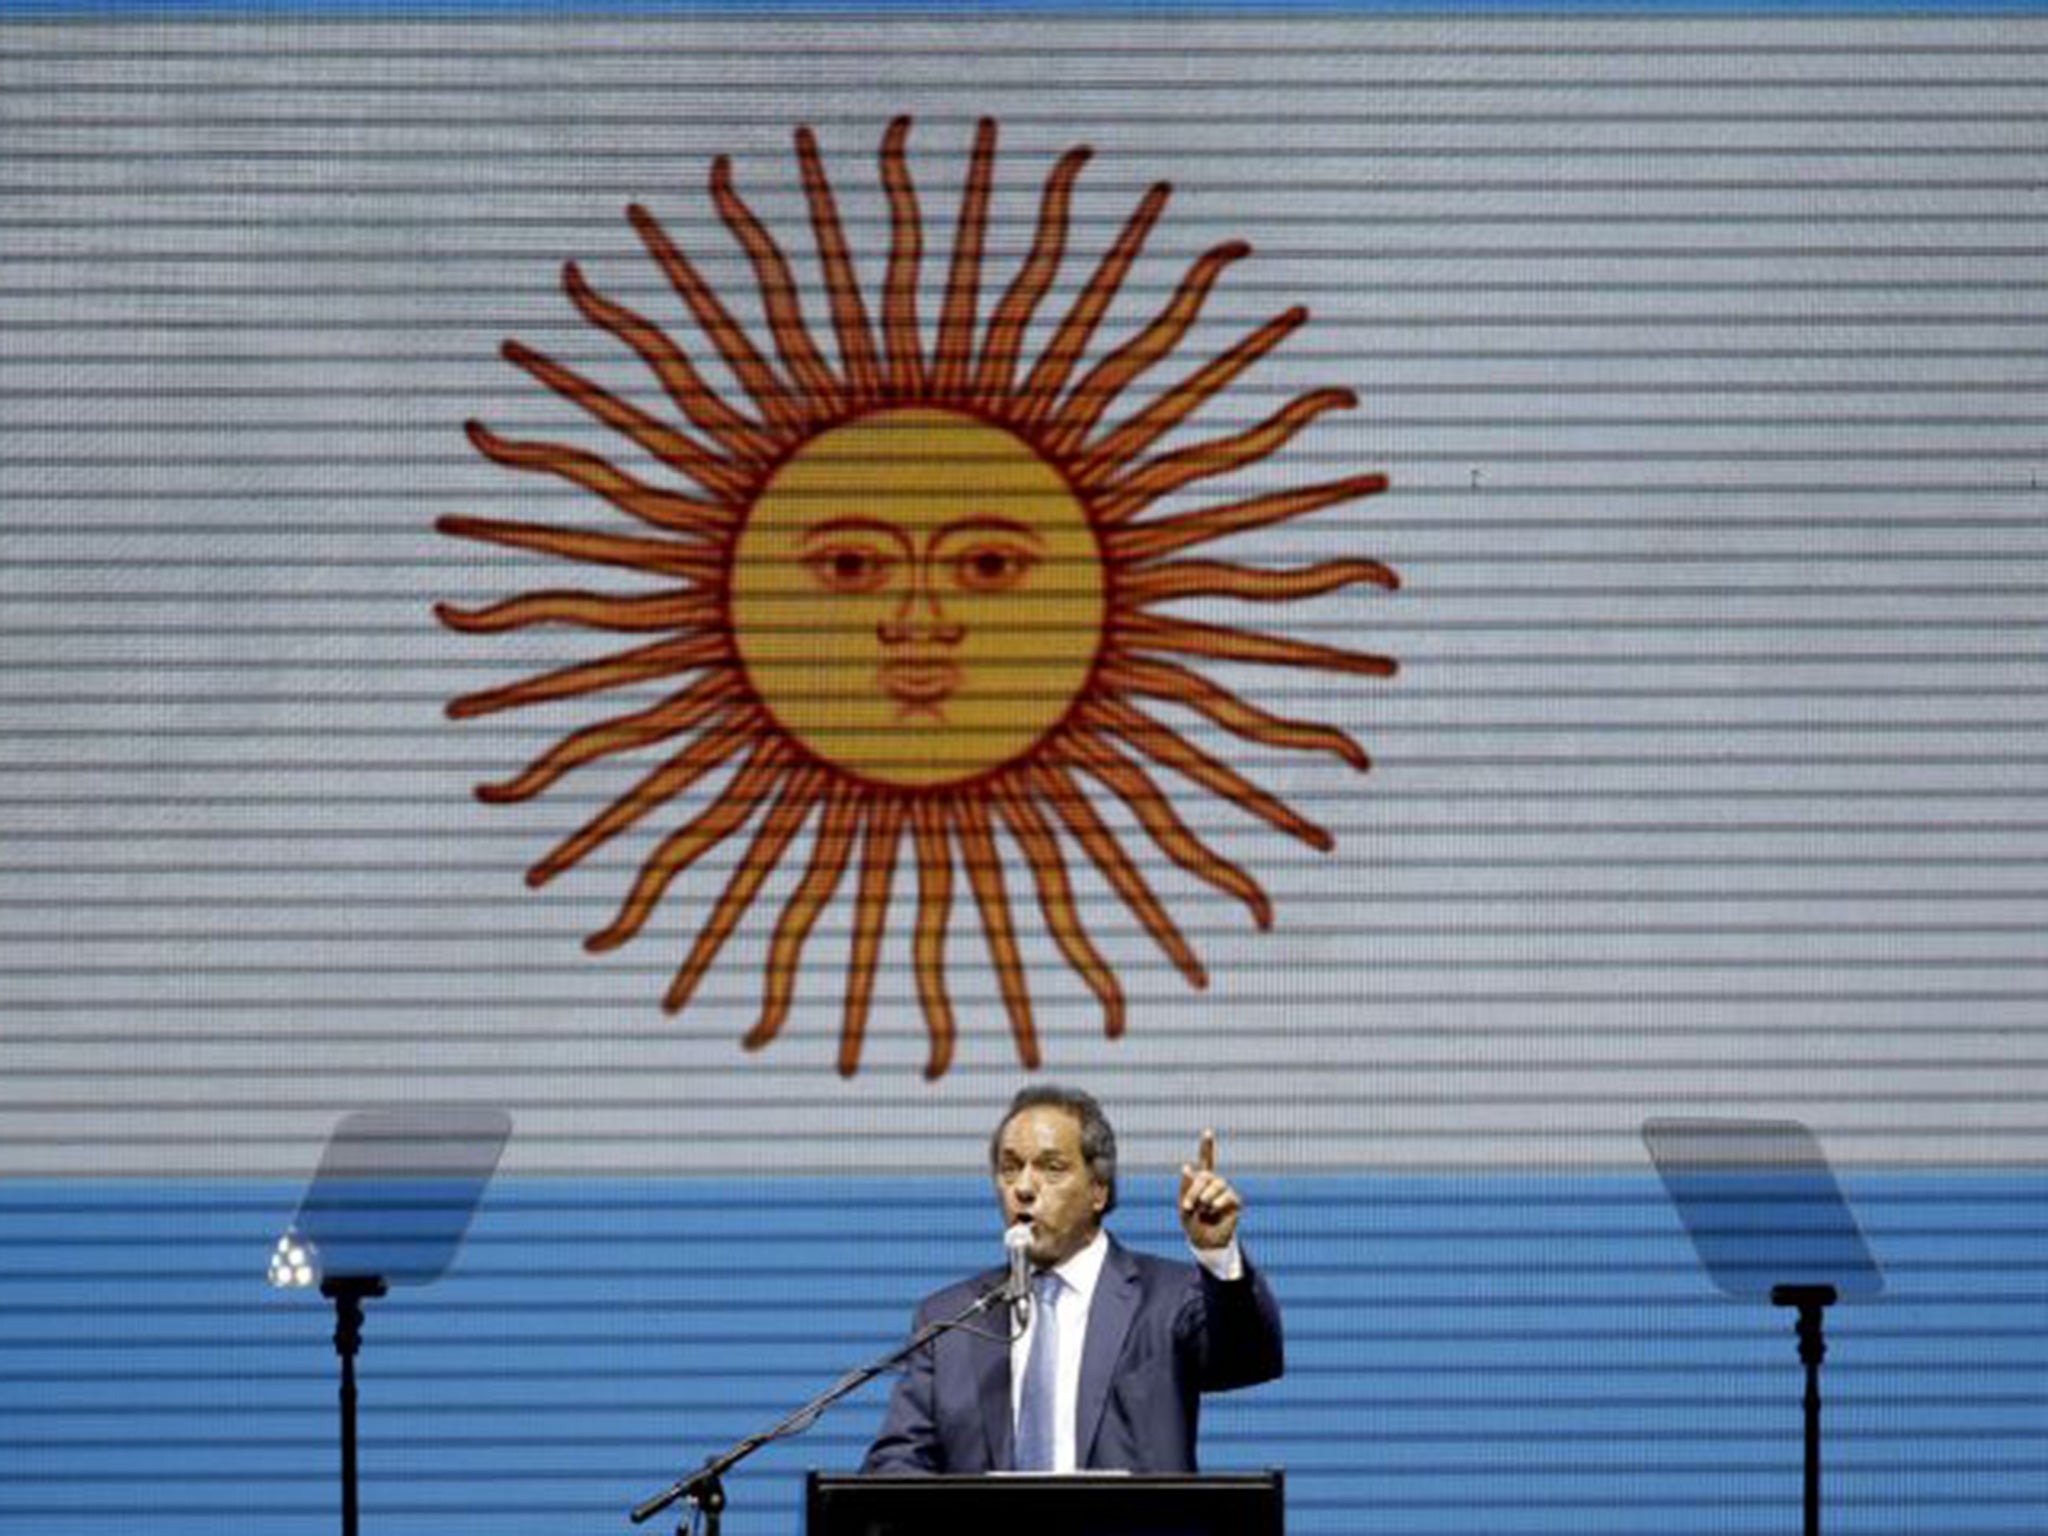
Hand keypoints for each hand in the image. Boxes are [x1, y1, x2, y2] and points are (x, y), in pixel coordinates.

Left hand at [1177, 1129, 1240, 1250]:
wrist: (1205, 1242)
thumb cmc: (1192, 1224)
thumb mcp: (1184, 1207)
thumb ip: (1185, 1187)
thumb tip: (1187, 1166)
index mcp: (1201, 1181)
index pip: (1206, 1160)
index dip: (1208, 1145)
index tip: (1208, 1130)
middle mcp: (1215, 1183)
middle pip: (1205, 1175)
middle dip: (1194, 1189)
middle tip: (1188, 1206)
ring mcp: (1225, 1191)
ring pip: (1217, 1184)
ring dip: (1205, 1197)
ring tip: (1202, 1210)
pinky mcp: (1235, 1201)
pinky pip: (1227, 1196)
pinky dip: (1217, 1204)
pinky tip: (1213, 1211)